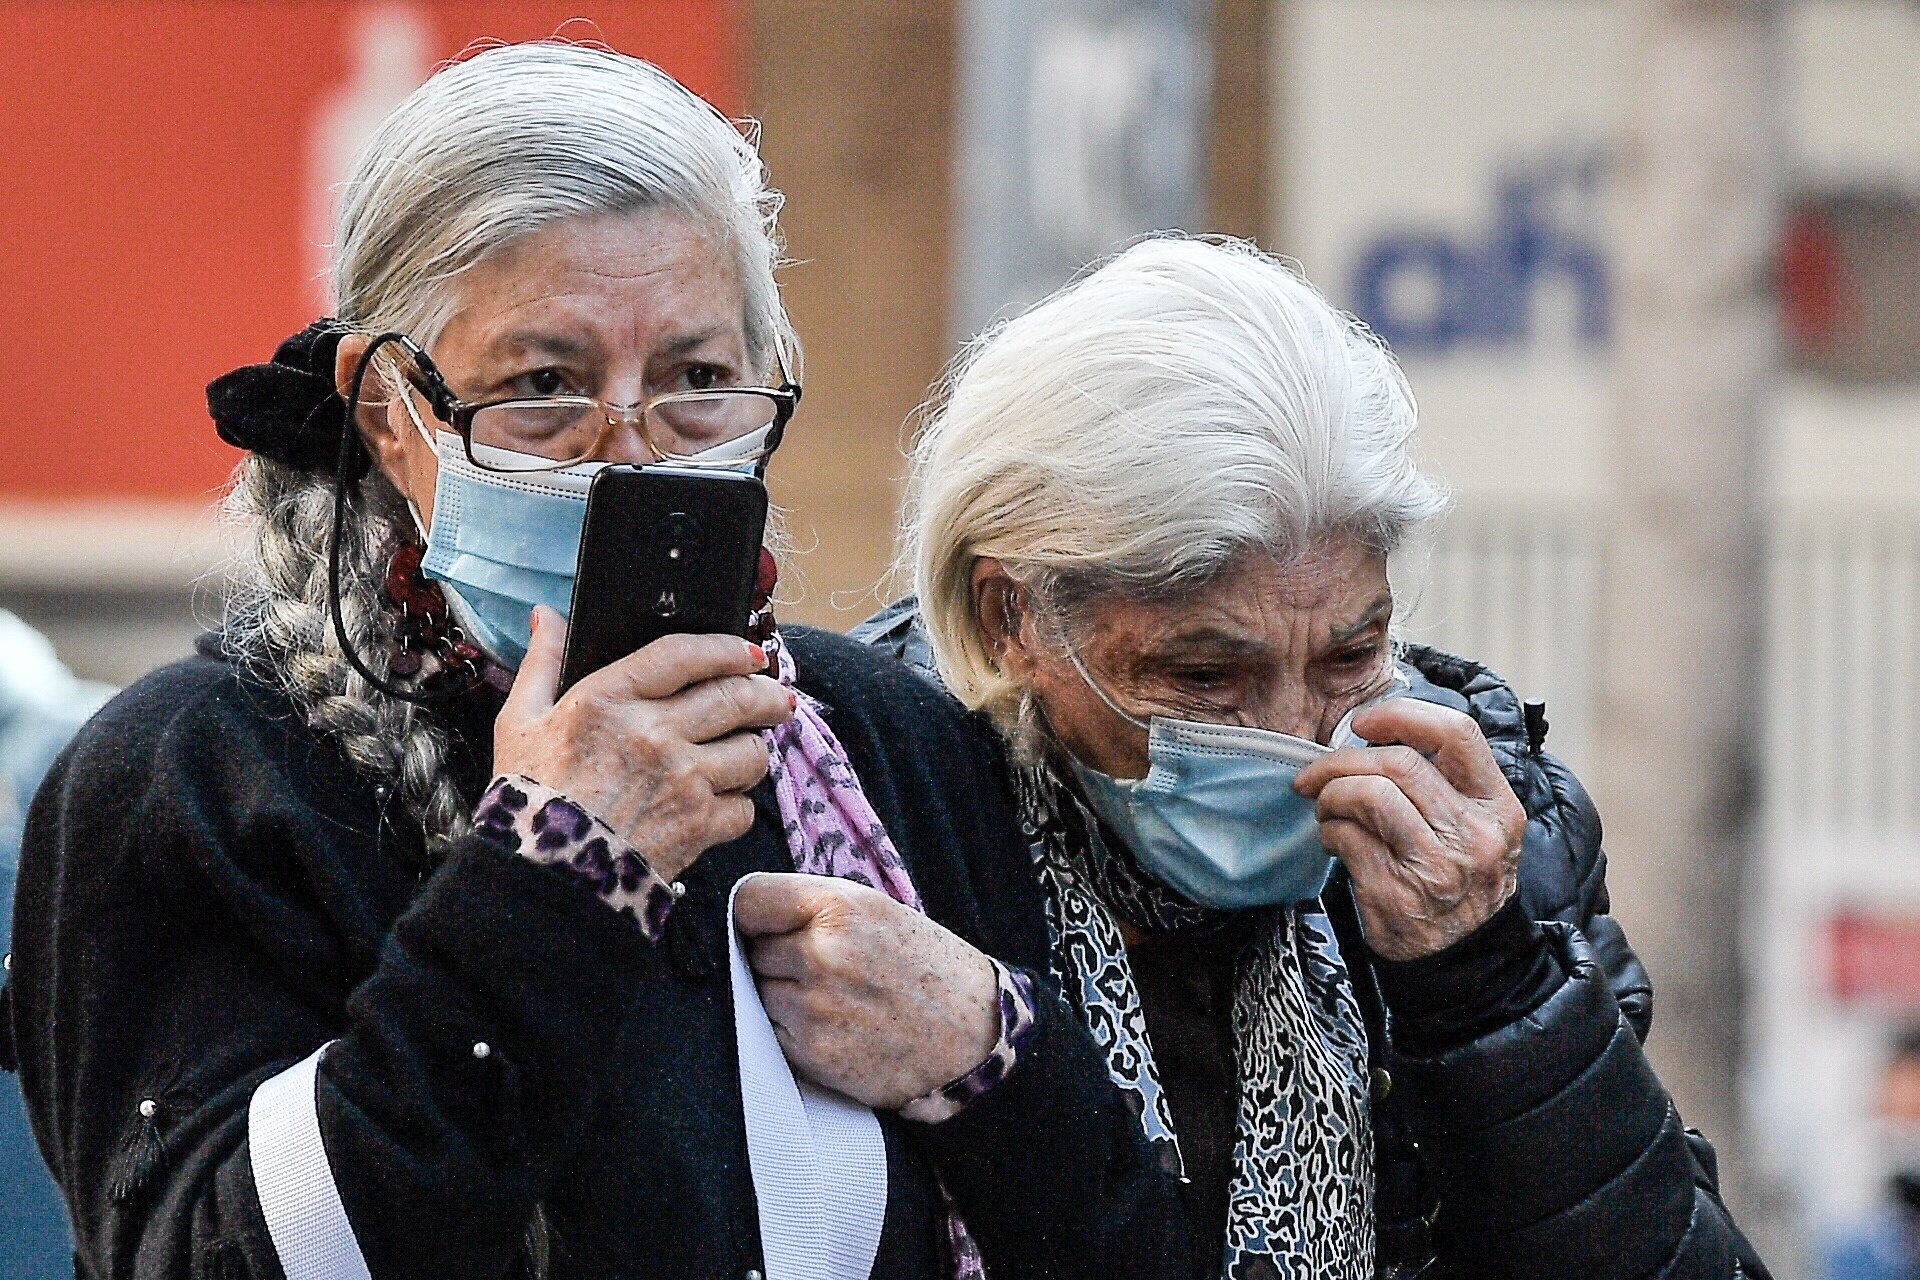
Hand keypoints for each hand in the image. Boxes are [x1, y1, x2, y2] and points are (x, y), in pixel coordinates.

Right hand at [494, 606, 794, 882]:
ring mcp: (683, 779)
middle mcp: (655, 733)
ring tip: (745, 753)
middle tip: (775, 698)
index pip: (688, 654)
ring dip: (753, 751)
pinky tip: (719, 805)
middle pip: (736, 698)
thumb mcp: (520, 720)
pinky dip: (736, 807)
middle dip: (766, 694)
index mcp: (611, 698)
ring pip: (751, 753)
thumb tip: (549, 616)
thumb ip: (543, 662)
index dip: (728, 648)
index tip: (749, 653)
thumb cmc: (528, 798)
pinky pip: (744, 808)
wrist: (541, 879)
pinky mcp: (698, 825)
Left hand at [733, 873, 999, 1109]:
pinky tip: (835, 1029)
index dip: (754, 915)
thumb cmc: (925, 968)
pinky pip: (771, 1033)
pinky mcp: (812, 1052)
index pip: (748, 900)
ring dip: (784, 999)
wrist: (973, 1037)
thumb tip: (745, 918)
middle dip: (777, 961)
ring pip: (759, 994)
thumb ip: (814, 907)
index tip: (766, 926)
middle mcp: (822, 952)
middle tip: (826, 971)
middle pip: (753, 951)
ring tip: (836, 1002)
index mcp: (838, 906)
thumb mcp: (878, 911)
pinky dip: (792, 1034)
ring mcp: (814, 1006)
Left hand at [1293, 699, 1526, 961]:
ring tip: (1327, 809)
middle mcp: (1474, 835)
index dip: (1402, 715)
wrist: (1465, 958)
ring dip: (1333, 796)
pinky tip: (1335, 841)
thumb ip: (1443, 780)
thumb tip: (1372, 732)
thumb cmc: (1459, 878)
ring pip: (1369, 795)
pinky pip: (1346, 838)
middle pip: (1399, 763)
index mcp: (1498, 806)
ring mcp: (1437, 867)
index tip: (1363, 722)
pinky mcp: (1396, 893)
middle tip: (1317, 774)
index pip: (1457, 733)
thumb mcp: (1477, 826)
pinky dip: (1329, 832)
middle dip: (1343, 761)